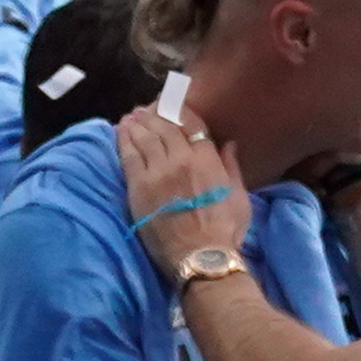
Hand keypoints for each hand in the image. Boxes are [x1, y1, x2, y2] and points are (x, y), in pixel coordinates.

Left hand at [117, 105, 249, 277]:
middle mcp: (181, 159)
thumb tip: (229, 144)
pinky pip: (129, 156)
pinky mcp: (138, 188)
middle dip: (155, 113)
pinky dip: (124, 140)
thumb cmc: (225, 230)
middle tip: (146, 107)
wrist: (200, 257)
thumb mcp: (239, 196)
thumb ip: (232, 167)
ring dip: (138, 122)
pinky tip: (121, 130)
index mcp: (207, 160)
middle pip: (164, 126)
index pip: (191, 124)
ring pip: (145, 137)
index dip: (180, 110)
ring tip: (132, 115)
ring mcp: (157, 173)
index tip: (172, 103)